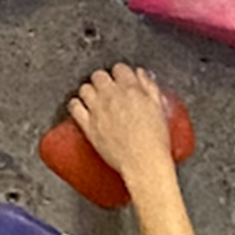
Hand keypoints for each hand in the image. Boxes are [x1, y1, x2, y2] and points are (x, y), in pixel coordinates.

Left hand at [69, 64, 173, 189]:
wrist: (144, 165)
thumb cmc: (155, 143)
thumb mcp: (160, 111)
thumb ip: (151, 89)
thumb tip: (142, 75)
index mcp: (132, 90)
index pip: (120, 69)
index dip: (121, 74)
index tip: (123, 80)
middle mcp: (112, 96)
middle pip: (99, 76)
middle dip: (104, 81)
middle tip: (109, 90)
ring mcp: (97, 110)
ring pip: (84, 88)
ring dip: (90, 91)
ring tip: (95, 99)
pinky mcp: (88, 125)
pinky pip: (74, 107)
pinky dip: (76, 104)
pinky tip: (81, 107)